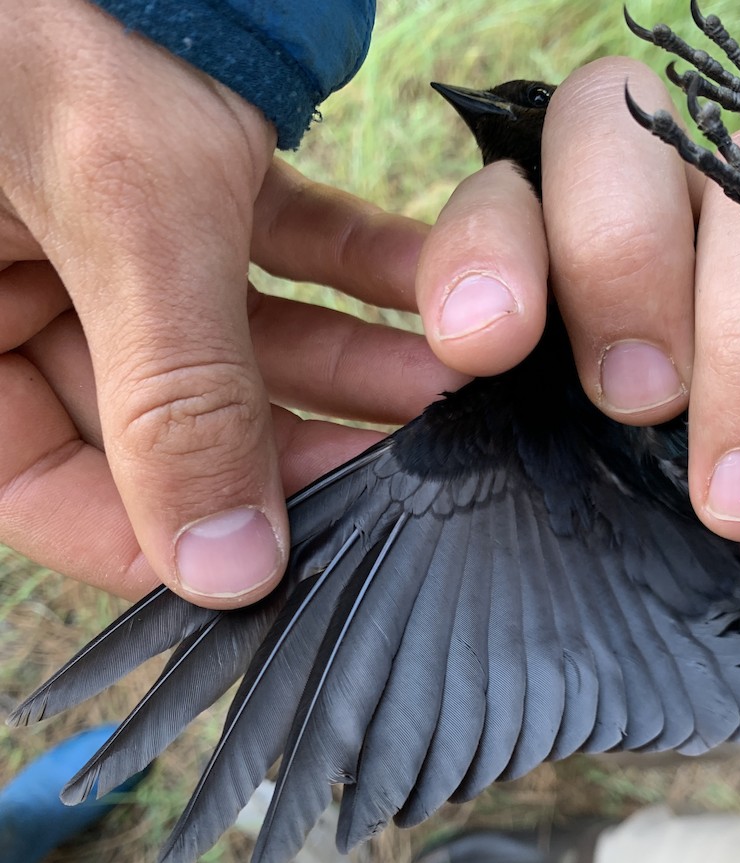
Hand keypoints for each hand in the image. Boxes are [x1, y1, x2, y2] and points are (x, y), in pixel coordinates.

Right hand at [0, 0, 461, 604]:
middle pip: (169, 430)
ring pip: (233, 343)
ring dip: (349, 361)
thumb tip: (226, 572)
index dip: (181, 539)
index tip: (298, 556)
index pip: (67, 504)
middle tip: (411, 467)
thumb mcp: (102, 195)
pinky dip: (351, 265)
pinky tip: (436, 297)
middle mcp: (20, 305)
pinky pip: (267, 244)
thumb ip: (172, 388)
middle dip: (295, 443)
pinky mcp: (163, 171)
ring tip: (453, 385)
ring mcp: (91, 241)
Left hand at [415, 58, 739, 608]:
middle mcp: (676, 222)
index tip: (480, 343)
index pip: (514, 192)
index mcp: (563, 262)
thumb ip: (463, 483)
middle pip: (641, 155)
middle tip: (636, 405)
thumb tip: (337, 511)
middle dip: (627, 267)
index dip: (490, 246)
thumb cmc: (634, 555)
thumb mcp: (538, 514)